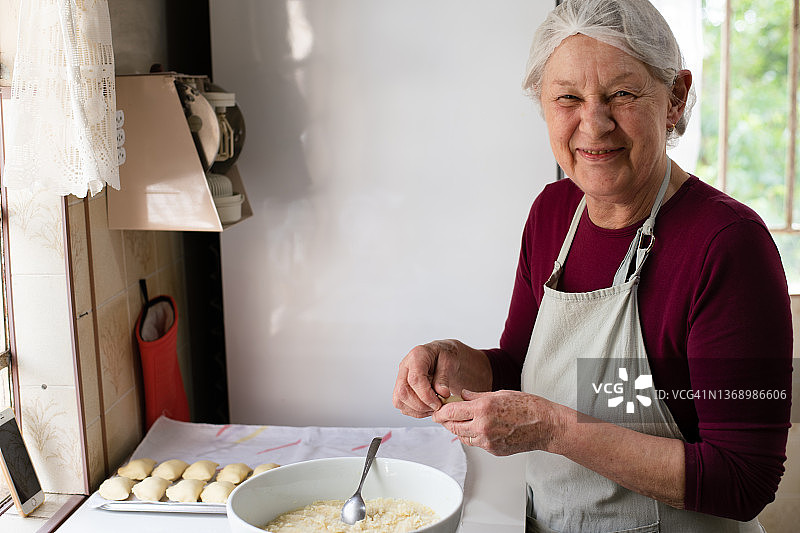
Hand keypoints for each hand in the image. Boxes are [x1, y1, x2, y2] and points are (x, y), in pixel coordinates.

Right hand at [392, 340, 491, 418]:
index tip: (438, 403)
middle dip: (421, 405)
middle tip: (437, 406)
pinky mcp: (401, 389)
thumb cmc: (447, 356)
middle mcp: (405, 367)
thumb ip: (443, 378)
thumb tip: (441, 393)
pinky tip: (428, 407)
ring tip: (434, 407)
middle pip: (402, 392)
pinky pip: (403, 406)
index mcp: (417, 356)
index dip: (426, 395)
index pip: (414, 379)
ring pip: (399, 401)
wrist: (444, 357)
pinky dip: (416, 411)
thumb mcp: (450, 362)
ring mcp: (401, 378)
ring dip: (418, 410)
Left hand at [431, 389, 564, 455]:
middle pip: (453, 426)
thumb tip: (462, 396)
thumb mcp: (499, 393)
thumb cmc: (528, 406)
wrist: (545, 426)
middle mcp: (483, 426)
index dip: (440, 411)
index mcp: (483, 408)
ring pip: (463, 436)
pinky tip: (480, 427)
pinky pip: (476, 443)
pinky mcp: (493, 450)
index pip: (451, 412)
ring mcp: (488, 441)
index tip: (437, 410)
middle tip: (443, 416)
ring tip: (463, 420)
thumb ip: (476, 396)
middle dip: (446, 421)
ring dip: (459, 429)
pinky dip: (473, 436)